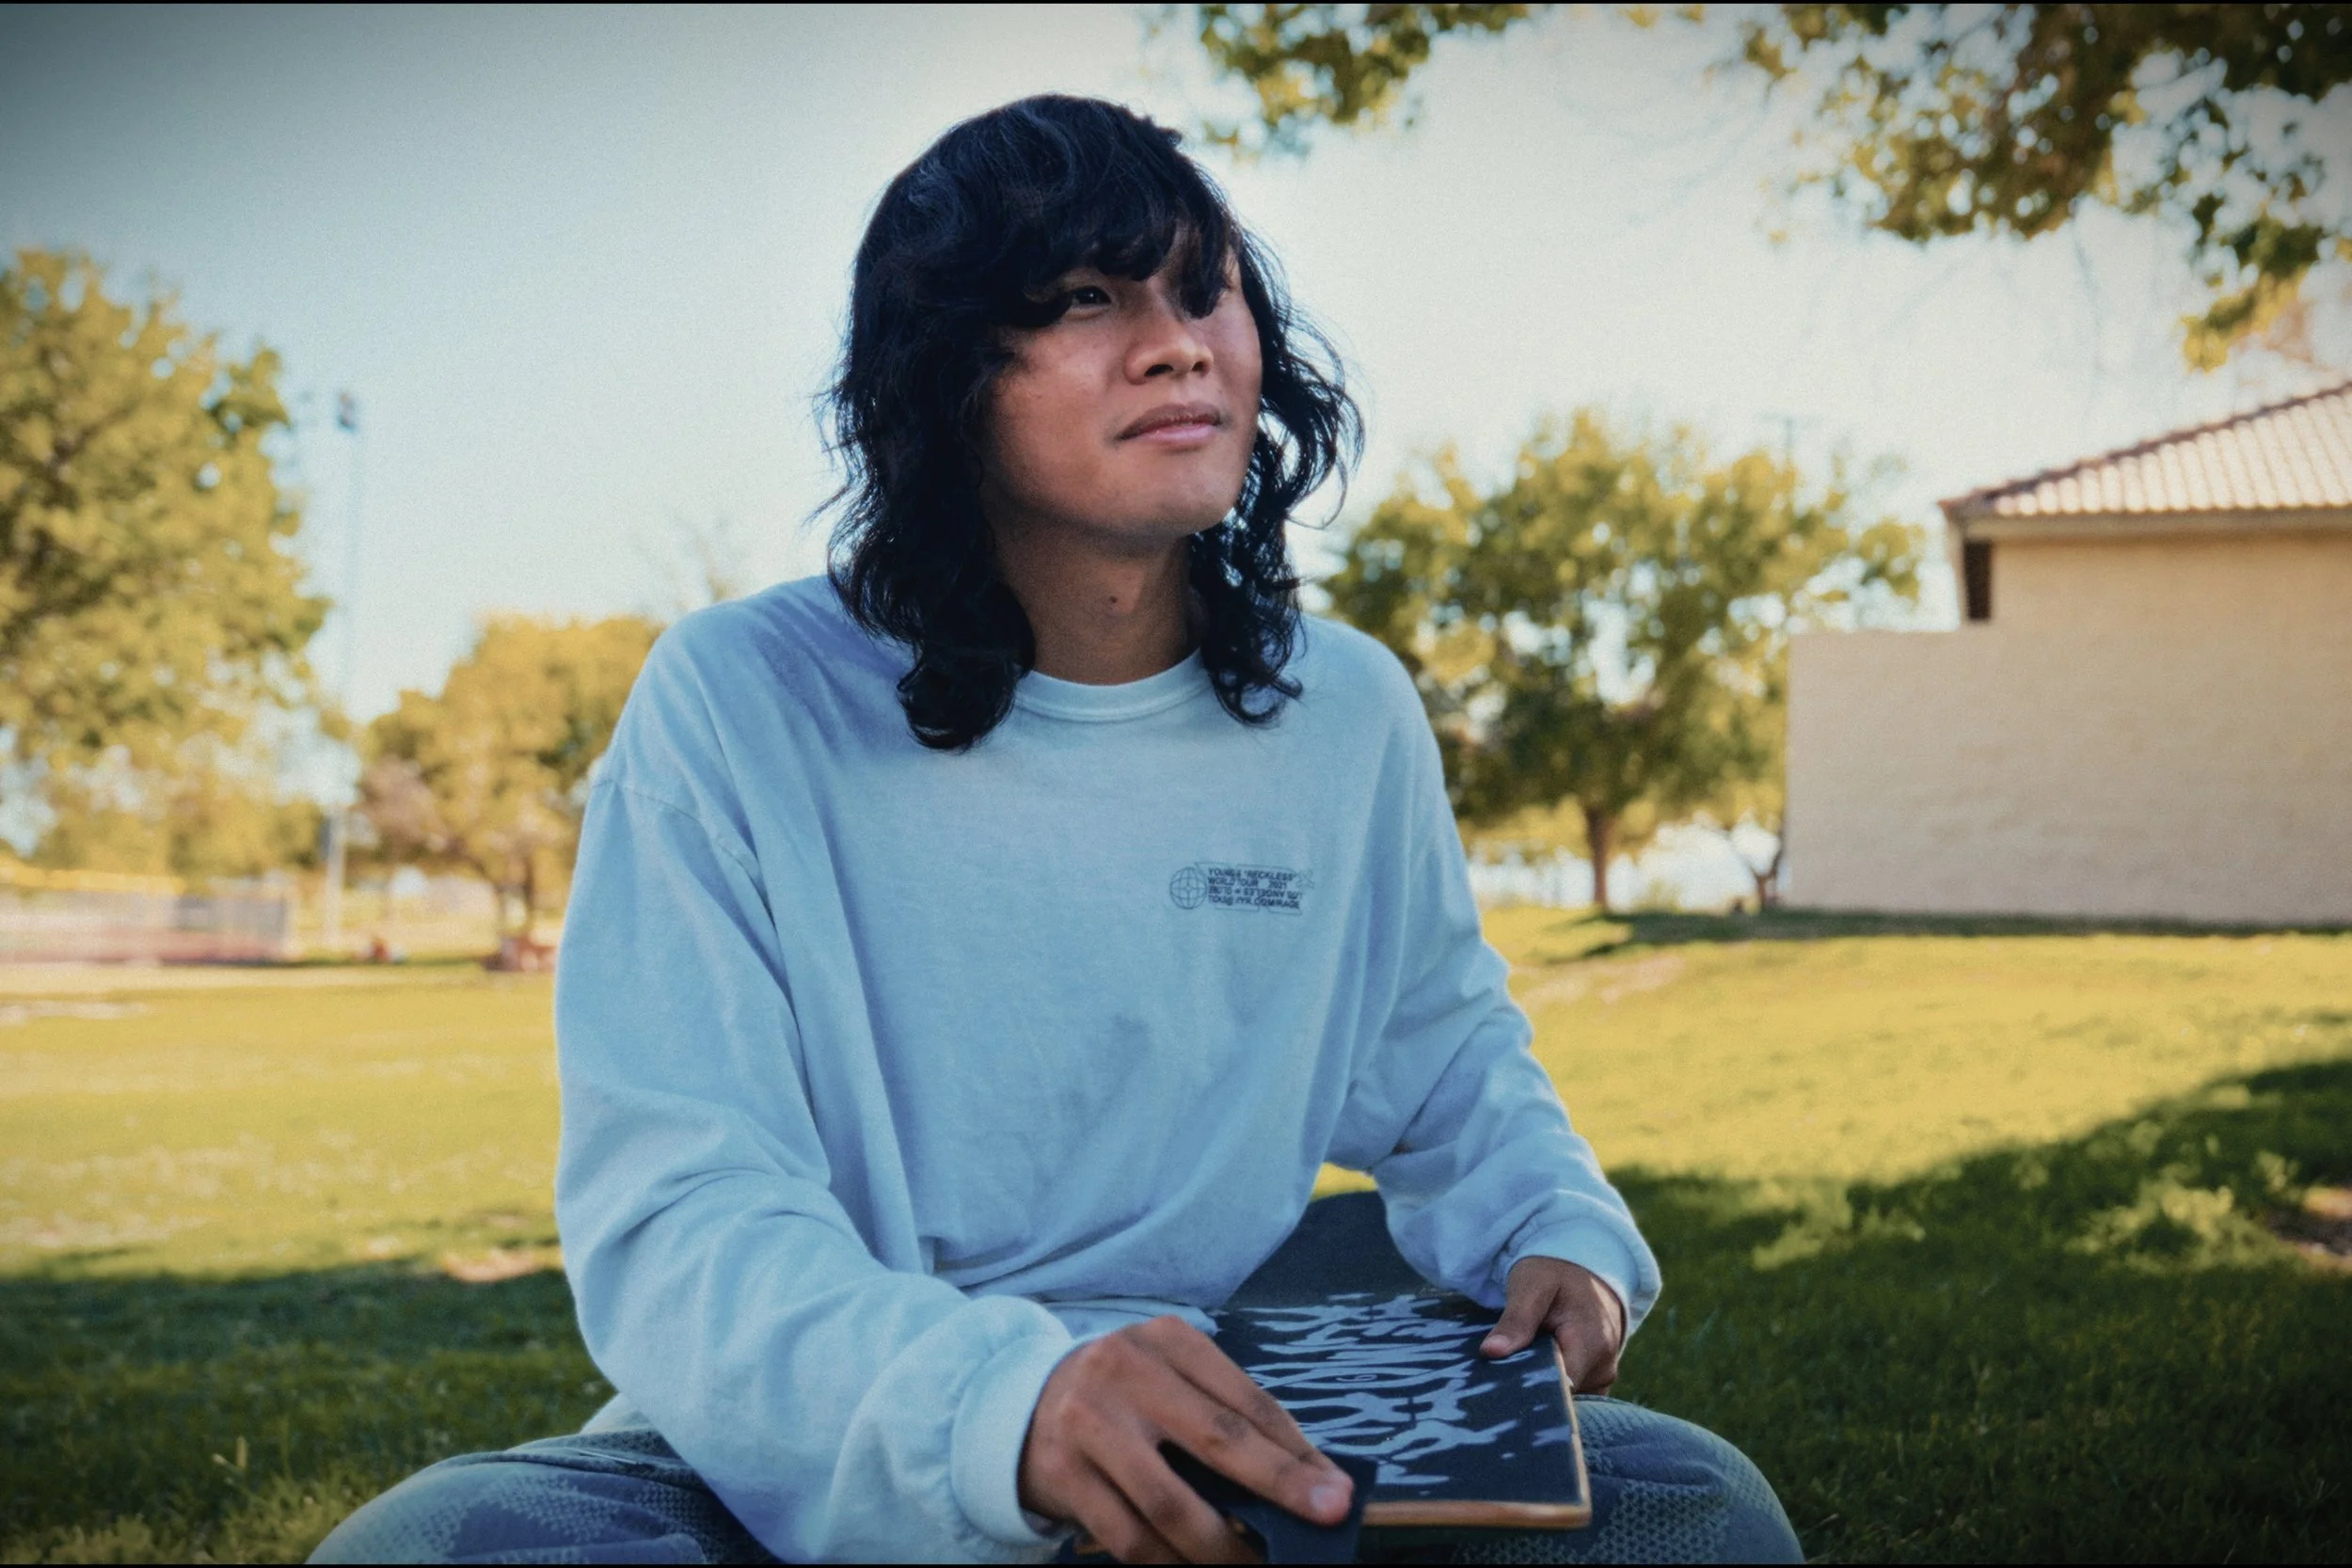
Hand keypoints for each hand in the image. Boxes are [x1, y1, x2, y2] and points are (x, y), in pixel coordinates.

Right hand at [1019, 1315, 1354, 1562]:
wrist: (1016, 1404)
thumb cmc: (1121, 1395)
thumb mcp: (1170, 1381)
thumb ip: (1226, 1416)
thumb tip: (1305, 1476)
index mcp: (1167, 1342)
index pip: (1246, 1401)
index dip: (1296, 1451)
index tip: (1336, 1490)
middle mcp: (1126, 1373)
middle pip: (1218, 1440)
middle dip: (1280, 1487)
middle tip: (1325, 1517)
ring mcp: (1089, 1424)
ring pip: (1171, 1504)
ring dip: (1223, 1549)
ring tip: (1255, 1567)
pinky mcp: (1063, 1475)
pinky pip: (1128, 1538)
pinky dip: (1170, 1565)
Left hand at [1479, 1256, 1625, 1395]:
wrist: (1584, 1268)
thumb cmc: (1556, 1272)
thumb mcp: (1531, 1285)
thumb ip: (1516, 1320)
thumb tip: (1491, 1353)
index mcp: (1591, 1345)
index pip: (1558, 1389)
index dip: (1527, 1390)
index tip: (1498, 1384)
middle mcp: (1603, 1368)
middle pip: (1560, 1397)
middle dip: (1529, 1389)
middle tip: (1497, 1374)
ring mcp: (1602, 1376)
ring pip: (1564, 1398)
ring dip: (1538, 1387)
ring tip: (1515, 1367)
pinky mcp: (1596, 1379)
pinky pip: (1572, 1394)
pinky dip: (1550, 1386)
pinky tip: (1531, 1370)